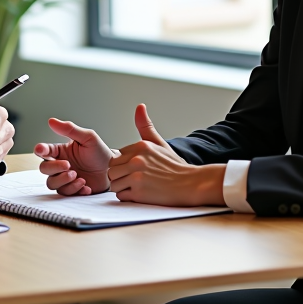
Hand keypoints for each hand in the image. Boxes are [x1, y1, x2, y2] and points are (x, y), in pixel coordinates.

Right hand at [34, 118, 112, 194]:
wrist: (113, 170)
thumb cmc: (100, 153)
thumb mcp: (87, 137)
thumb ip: (70, 129)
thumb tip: (52, 121)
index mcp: (60, 151)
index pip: (43, 150)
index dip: (40, 150)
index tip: (42, 150)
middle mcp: (59, 165)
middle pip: (44, 168)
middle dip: (55, 168)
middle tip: (69, 166)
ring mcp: (64, 179)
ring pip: (52, 183)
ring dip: (64, 181)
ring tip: (80, 178)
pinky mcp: (71, 190)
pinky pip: (65, 194)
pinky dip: (75, 190)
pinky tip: (86, 186)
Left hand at [108, 104, 225, 205]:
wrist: (190, 184)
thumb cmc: (174, 166)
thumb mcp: (159, 143)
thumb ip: (145, 126)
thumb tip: (139, 106)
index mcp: (140, 146)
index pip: (115, 158)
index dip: (124, 166)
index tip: (137, 169)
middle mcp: (137, 160)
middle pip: (112, 172)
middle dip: (121, 177)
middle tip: (136, 180)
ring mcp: (137, 176)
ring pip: (114, 184)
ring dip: (124, 188)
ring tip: (139, 186)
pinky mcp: (139, 192)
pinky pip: (121, 196)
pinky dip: (129, 197)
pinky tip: (142, 193)